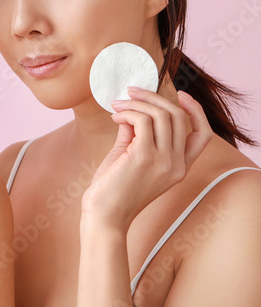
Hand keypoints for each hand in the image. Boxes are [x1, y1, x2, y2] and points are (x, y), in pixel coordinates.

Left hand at [82, 88, 211, 228]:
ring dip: (137, 103)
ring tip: (117, 105)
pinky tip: (115, 116)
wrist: (104, 215)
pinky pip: (143, 121)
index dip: (195, 110)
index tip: (179, 95)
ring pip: (162, 115)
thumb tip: (133, 110)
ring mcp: (163, 161)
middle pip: (180, 117)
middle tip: (131, 92)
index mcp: (180, 167)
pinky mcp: (144, 157)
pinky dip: (128, 112)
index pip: (202, 134)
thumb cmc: (114, 189)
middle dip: (155, 97)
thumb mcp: (132, 157)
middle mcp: (177, 164)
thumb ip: (137, 134)